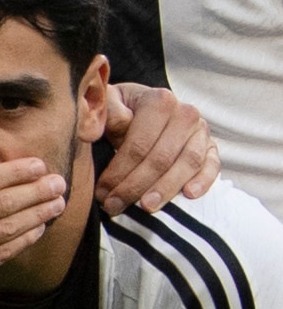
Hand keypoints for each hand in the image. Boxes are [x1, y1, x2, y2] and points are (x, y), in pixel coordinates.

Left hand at [100, 82, 219, 215]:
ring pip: (187, 164)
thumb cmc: (120, 108)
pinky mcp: (211, 146)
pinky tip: (189, 195)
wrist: (143, 104)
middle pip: (161, 157)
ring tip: (146, 207)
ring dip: (166, 189)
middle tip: (115, 205)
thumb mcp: (106, 103)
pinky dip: (203, 181)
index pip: (138, 143)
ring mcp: (201, 131)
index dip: (119, 171)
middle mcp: (185, 114)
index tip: (102, 192)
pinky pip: (212, 165)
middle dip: (136, 186)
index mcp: (159, 101)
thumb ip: (104, 114)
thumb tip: (96, 133)